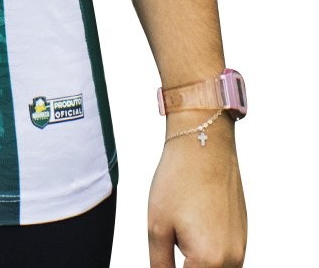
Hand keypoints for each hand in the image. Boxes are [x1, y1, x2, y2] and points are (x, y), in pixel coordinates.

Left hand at [147, 112, 245, 267]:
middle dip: (186, 266)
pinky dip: (208, 255)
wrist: (204, 144)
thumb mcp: (157, 225)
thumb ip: (159, 263)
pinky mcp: (242, 236)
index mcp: (209, 261)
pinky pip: (225, 259)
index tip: (163, 256)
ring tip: (180, 235)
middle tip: (171, 243)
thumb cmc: (178, 180)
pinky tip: (192, 231)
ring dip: (197, 263)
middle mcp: (232, 260)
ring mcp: (241, 248)